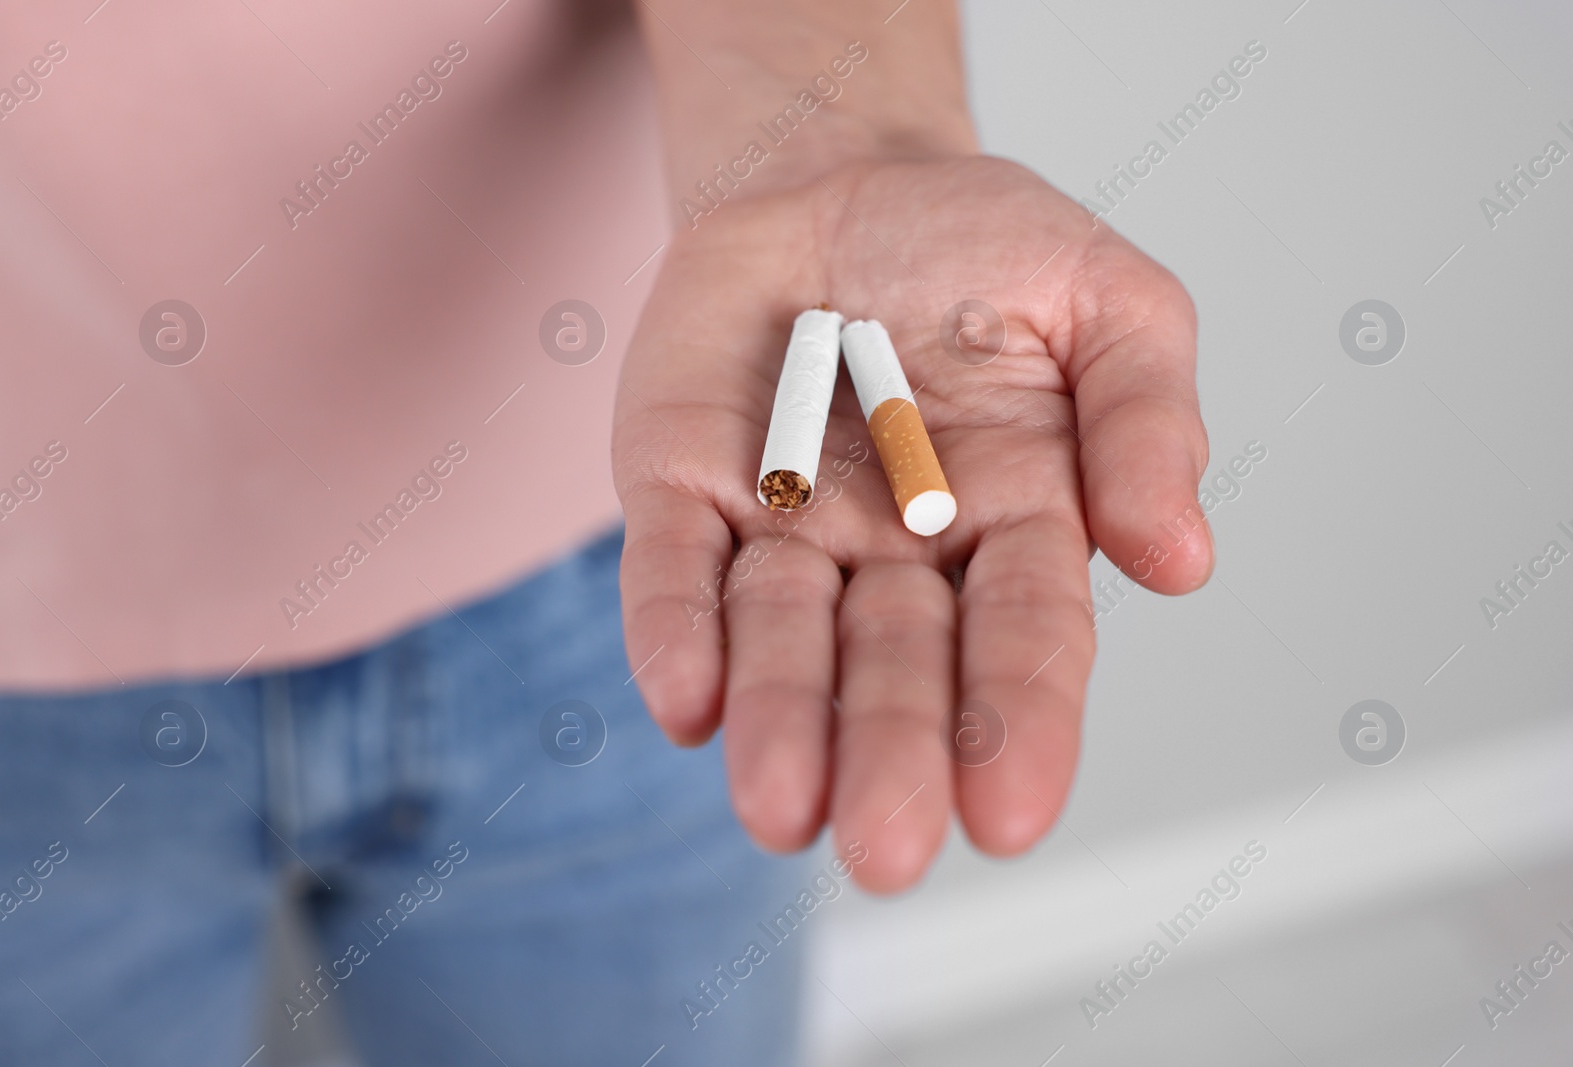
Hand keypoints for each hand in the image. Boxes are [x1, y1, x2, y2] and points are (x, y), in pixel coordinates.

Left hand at [614, 155, 1211, 892]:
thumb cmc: (988, 252)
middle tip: (881, 847)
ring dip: (778, 720)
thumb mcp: (1113, 306)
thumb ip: (1147, 423)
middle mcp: (896, 553)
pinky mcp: (683, 485)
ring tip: (778, 807)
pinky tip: (685, 701)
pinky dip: (675, 631)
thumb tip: (1179, 559)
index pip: (1023, 642)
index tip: (1008, 817)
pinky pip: (673, 568)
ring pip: (778, 638)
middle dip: (886, 755)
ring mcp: (784, 524)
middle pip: (894, 667)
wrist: (844, 178)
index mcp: (1016, 524)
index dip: (1019, 725)